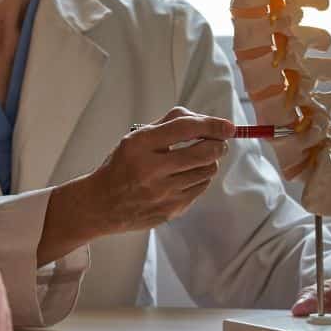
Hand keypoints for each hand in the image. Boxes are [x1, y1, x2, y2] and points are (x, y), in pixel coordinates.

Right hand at [83, 107, 233, 235]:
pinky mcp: (171, 209)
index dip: (212, 125)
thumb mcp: (135, 138)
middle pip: (204, 152)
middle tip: (217, 142)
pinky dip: (199, 179)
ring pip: (207, 171)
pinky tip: (185, 176)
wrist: (102, 204)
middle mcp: (151, 169)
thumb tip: (204, 120)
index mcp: (140, 146)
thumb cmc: (122, 166)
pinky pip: (200, 189)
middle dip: (218, 144)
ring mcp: (163, 193)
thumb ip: (168, 124)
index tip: (227, 126)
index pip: (185, 129)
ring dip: (208, 162)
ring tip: (195, 160)